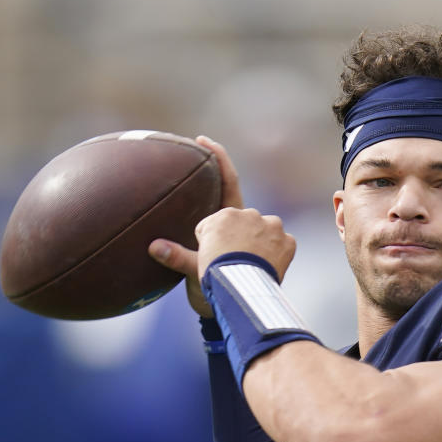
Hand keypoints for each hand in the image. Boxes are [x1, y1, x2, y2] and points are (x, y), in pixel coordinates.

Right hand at [148, 136, 295, 315]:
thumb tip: (154, 247)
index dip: (215, 156)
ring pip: (262, 227)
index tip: (204, 140)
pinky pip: (280, 241)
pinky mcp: (287, 242)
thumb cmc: (213, 284)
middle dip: (233, 233)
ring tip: (245, 268)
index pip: (223, 183)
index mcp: (224, 215)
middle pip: (239, 217)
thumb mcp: (191, 269)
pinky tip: (264, 266)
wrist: (244, 301)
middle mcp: (250, 214)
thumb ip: (175, 255)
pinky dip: (273, 250)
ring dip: (255, 241)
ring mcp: (271, 226)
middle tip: (225, 260)